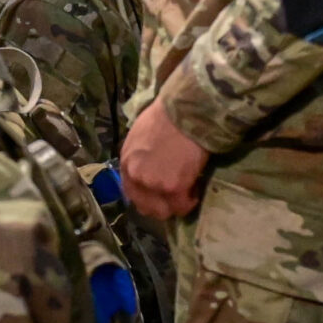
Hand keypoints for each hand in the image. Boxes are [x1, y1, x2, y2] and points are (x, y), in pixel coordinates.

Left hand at [117, 98, 210, 221]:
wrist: (184, 111)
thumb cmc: (165, 115)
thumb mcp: (140, 134)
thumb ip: (140, 156)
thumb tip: (149, 165)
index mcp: (126, 163)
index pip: (131, 192)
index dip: (146, 197)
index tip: (159, 195)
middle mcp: (136, 177)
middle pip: (145, 207)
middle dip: (160, 205)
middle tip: (174, 197)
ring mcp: (154, 185)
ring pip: (165, 210)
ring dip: (175, 204)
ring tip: (187, 193)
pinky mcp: (174, 188)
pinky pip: (183, 206)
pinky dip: (191, 201)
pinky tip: (196, 191)